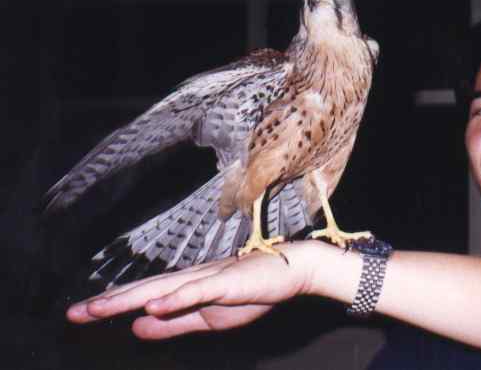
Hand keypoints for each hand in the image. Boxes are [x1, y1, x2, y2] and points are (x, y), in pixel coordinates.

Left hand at [66, 241, 317, 338]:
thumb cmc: (250, 292)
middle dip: (109, 302)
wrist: (289, 271)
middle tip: (75, 313)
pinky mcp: (226, 282)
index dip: (112, 304)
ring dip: (130, 298)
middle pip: (144, 290)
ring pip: (162, 288)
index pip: (142, 296)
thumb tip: (137, 325)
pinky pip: (196, 291)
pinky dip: (174, 298)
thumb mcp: (207, 317)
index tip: (80, 314)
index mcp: (184, 288)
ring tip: (100, 308)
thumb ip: (174, 322)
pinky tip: (153, 306)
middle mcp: (189, 279)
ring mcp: (207, 278)